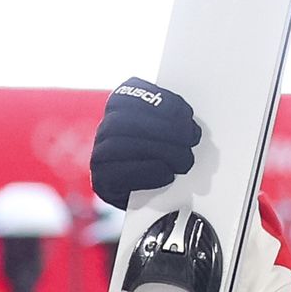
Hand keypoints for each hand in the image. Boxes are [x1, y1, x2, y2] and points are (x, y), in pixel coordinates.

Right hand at [91, 79, 199, 209]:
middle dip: (165, 129)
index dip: (160, 102)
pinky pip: (120, 173)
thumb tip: (191, 127)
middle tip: (190, 141)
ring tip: (183, 161)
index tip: (186, 114)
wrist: (146, 197)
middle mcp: (105, 129)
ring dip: (162, 152)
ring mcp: (100, 155)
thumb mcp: (169, 132)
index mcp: (119, 110)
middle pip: (126, 121)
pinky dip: (149, 172)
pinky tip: (168, 174)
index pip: (128, 94)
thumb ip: (174, 120)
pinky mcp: (102, 181)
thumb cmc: (162, 159)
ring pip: (121, 144)